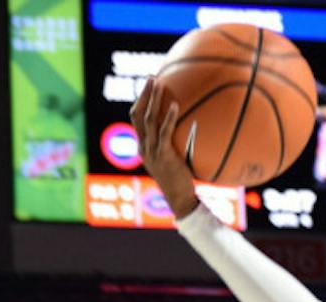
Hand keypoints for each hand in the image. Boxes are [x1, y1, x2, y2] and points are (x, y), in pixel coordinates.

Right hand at [129, 75, 198, 218]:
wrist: (180, 200)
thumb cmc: (181, 182)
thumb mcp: (173, 161)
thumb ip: (173, 147)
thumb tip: (189, 131)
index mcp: (143, 147)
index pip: (135, 120)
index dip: (140, 102)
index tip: (148, 87)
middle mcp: (143, 146)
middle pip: (137, 114)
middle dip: (143, 94)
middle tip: (152, 77)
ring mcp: (151, 151)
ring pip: (147, 119)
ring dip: (152, 99)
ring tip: (159, 82)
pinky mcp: (163, 155)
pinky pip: (164, 132)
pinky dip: (168, 117)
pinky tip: (175, 105)